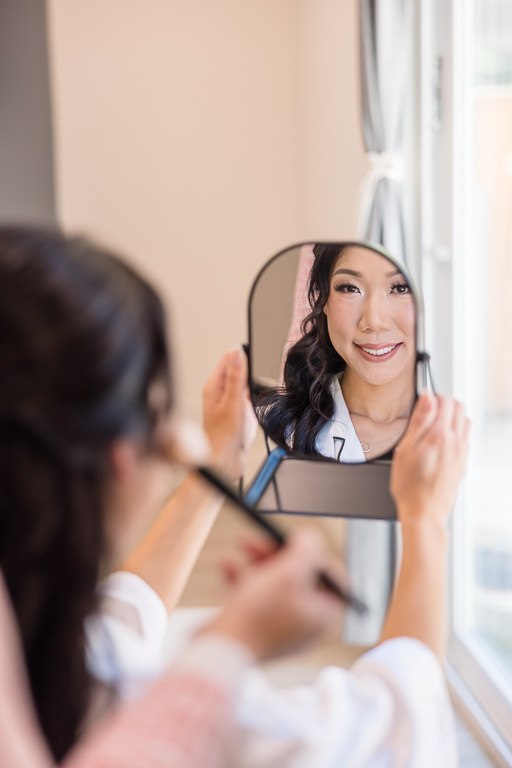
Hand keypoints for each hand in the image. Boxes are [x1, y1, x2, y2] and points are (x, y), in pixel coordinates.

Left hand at [202, 347, 256, 480]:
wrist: (225, 462)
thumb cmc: (222, 437)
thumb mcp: (232, 403)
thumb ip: (236, 377)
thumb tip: (236, 352)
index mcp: (214, 386)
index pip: (228, 359)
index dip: (241, 353)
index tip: (254, 352)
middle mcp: (221, 392)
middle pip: (237, 369)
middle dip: (250, 369)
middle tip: (254, 376)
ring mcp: (231, 401)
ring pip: (245, 382)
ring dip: (253, 384)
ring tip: (253, 393)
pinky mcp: (239, 410)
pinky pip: (250, 396)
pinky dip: (255, 397)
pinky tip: (256, 403)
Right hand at [206, 529, 342, 659]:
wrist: (220, 650)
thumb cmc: (258, 615)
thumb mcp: (287, 573)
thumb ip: (306, 551)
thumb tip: (312, 537)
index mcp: (322, 616)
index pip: (333, 579)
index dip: (318, 555)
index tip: (301, 542)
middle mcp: (306, 625)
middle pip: (301, 578)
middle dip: (280, 553)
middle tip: (265, 539)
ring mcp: (281, 629)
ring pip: (275, 585)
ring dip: (259, 561)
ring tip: (243, 544)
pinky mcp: (257, 630)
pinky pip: (255, 598)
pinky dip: (243, 579)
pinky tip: (228, 564)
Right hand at [390, 393, 470, 527]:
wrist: (424, 512)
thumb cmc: (409, 485)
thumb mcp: (406, 448)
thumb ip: (419, 420)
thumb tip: (428, 397)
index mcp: (440, 436)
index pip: (447, 401)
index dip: (434, 396)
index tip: (424, 401)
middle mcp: (455, 442)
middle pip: (459, 408)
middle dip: (445, 403)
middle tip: (429, 409)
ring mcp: (461, 453)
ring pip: (465, 422)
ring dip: (453, 416)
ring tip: (435, 424)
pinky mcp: (462, 463)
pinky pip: (464, 438)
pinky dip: (456, 431)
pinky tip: (440, 440)